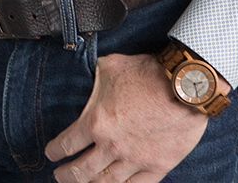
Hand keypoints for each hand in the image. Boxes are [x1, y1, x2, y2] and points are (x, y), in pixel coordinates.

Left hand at [46, 53, 211, 182]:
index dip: (54, 151)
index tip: (51, 154)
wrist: (186, 86)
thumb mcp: (111, 67)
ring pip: (106, 182)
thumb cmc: (149, 74)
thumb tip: (89, 74)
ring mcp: (135, 159)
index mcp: (96, 122)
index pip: (66, 145)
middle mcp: (112, 146)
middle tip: (59, 176)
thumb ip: (95, 76)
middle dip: (66, 176)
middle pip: (80, 171)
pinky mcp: (158, 166)